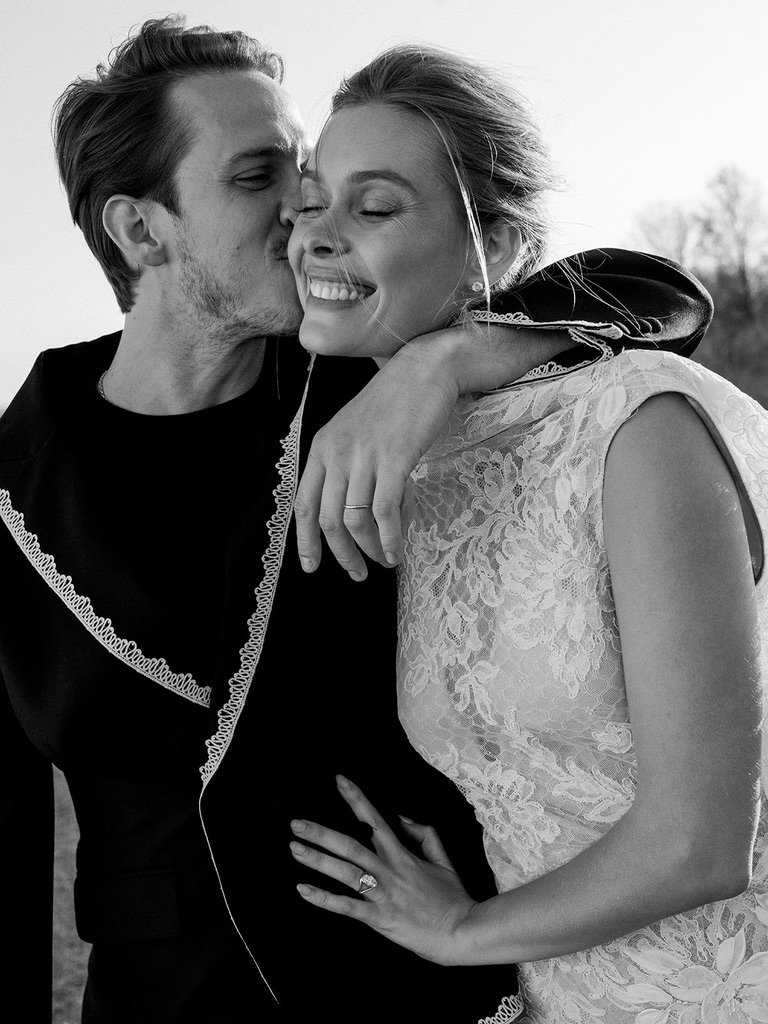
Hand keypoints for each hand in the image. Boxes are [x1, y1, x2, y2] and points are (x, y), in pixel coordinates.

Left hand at [290, 775, 478, 965]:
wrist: (461, 931)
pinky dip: (324, 898)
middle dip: (321, 833)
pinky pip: (348, 907)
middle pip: (350, 845)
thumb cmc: (452, 896)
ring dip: (318, 859)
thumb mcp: (442, 858)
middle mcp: (389, 870)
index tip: (339, 780)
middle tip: (296, 824)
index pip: (374, 820)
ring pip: (345, 872)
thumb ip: (423, 833)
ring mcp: (383, 894)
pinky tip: (303, 890)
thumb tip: (401, 818)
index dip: (356, 798)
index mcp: (402, 854)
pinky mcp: (380, 918)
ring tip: (294, 848)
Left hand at [293, 331, 460, 580]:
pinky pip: (383, 512)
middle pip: (328, 519)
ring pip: (355, 520)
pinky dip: (389, 538)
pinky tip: (397, 551)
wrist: (425, 370)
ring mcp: (364, 456)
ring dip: (369, 550)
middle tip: (357, 574)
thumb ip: (346, 465)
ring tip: (384, 561)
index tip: (311, 567)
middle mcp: (336, 453)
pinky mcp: (393, 459)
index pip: (304, 504)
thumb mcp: (355, 430)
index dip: (305, 541)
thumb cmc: (395, 401)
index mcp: (322, 447)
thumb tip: (352, 512)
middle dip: (342, 555)